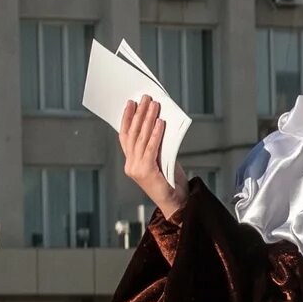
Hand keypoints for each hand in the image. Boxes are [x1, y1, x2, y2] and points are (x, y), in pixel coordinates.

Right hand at [117, 96, 186, 220]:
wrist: (177, 203)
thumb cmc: (171, 181)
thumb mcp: (162, 159)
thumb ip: (156, 144)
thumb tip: (158, 121)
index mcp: (131, 162)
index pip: (125, 136)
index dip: (126, 119)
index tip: (130, 103)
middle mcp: (130, 165)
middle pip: (133, 134)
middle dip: (139, 114)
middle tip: (145, 98)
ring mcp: (136, 169)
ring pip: (141, 139)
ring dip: (148, 119)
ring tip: (153, 105)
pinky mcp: (146, 172)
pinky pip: (151, 148)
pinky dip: (156, 134)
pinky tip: (160, 122)